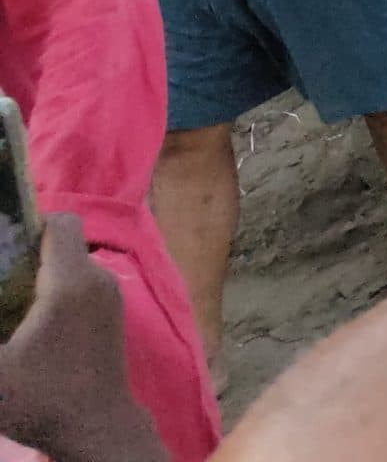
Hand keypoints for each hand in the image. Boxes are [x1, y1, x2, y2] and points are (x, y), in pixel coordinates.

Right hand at [0, 216, 158, 461]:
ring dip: (39, 275)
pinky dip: (56, 292)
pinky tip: (27, 321)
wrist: (96, 428)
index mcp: (72, 281)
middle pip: (62, 244)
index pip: (61, 222)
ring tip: (5, 299)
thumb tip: (0, 309)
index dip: (30, 223)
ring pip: (71, 266)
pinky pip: (82, 286)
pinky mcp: (112, 316)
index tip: (1, 242)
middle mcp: (98, 279)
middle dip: (25, 253)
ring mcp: (110, 297)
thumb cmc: (43, 397)